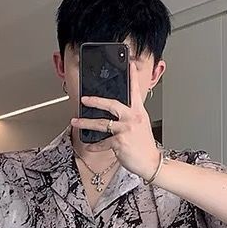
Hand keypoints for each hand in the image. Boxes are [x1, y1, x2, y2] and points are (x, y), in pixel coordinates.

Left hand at [71, 61, 159, 179]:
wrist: (151, 162)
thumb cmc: (145, 145)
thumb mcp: (141, 126)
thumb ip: (131, 116)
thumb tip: (115, 113)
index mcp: (139, 112)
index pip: (135, 91)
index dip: (132, 77)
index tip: (129, 64)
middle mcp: (132, 118)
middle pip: (111, 104)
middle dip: (95, 100)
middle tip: (84, 98)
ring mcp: (125, 130)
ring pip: (101, 124)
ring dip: (85, 123)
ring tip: (75, 122)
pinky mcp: (119, 142)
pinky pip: (102, 143)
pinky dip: (94, 146)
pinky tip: (89, 146)